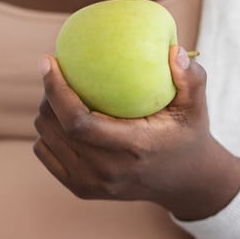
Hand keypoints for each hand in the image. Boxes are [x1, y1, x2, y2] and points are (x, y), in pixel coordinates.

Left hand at [32, 44, 239, 220]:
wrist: (183, 181)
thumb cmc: (187, 134)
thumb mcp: (195, 106)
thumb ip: (190, 77)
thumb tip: (172, 49)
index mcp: (133, 148)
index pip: (79, 122)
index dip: (56, 91)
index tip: (49, 61)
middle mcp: (107, 171)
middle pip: (56, 128)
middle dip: (48, 94)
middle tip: (57, 72)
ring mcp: (90, 184)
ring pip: (45, 139)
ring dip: (46, 112)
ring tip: (61, 93)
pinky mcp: (80, 189)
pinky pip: (44, 153)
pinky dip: (46, 132)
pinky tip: (60, 117)